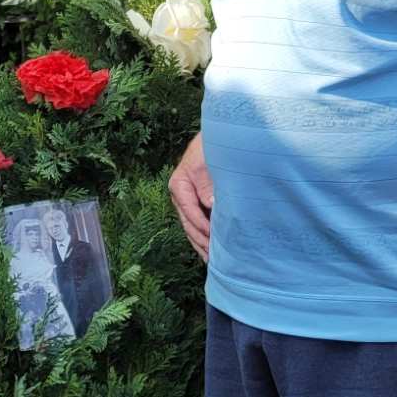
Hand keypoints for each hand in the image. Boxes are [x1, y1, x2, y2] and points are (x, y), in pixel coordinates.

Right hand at [169, 133, 213, 260]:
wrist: (216, 136)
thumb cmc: (210, 147)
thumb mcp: (207, 163)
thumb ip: (207, 184)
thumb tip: (211, 205)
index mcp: (179, 184)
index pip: (189, 210)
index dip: (202, 226)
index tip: (214, 237)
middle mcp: (180, 195)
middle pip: (188, 223)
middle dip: (201, 241)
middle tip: (214, 257)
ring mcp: (187, 200)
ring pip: (191, 227)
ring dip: (201, 243)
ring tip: (211, 260)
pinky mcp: (196, 202)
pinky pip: (197, 223)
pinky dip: (203, 237)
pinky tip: (210, 249)